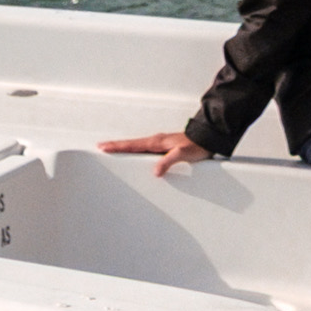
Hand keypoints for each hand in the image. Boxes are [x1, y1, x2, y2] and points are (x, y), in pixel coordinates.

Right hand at [98, 131, 214, 177]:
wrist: (208, 138)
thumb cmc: (197, 146)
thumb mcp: (182, 154)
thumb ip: (168, 162)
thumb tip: (155, 171)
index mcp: (156, 142)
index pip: (131, 145)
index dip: (117, 147)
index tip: (103, 147)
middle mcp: (156, 141)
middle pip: (130, 144)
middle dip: (115, 146)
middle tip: (101, 147)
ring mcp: (159, 144)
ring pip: (137, 146)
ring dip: (125, 148)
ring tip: (114, 151)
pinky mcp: (164, 148)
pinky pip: (145, 150)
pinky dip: (135, 151)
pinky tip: (135, 156)